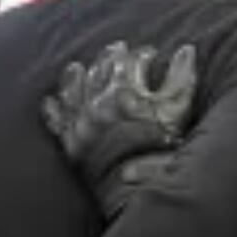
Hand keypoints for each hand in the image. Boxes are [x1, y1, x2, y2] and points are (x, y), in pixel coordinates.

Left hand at [40, 42, 198, 216]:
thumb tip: (185, 50)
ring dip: (77, 73)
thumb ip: (181, 77)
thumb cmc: (158, 147)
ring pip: (73, 85)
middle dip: (112, 55)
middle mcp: (97, 100)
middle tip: (117, 49)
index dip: (144, 55)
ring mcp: (80, 119)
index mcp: (125, 90)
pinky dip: (52, 106)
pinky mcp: (69, 140)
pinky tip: (51, 99)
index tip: (150, 55)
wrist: (131, 187)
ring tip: (78, 67)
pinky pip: (54, 117)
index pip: (134, 61)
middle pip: (102, 67)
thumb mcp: (178, 110)